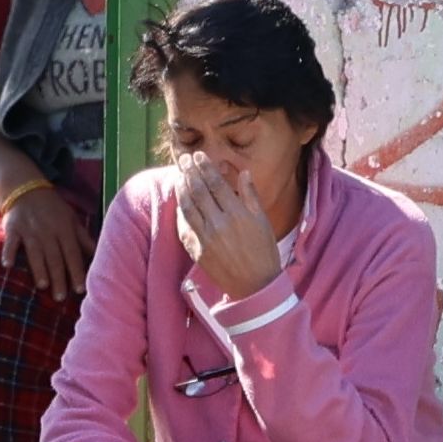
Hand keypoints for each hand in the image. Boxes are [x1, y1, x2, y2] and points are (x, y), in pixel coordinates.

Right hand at [0, 181, 93, 298]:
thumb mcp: (72, 220)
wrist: (26, 190)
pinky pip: (10, 242)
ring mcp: (29, 230)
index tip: (81, 289)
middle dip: (59, 277)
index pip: (73, 253)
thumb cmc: (53, 209)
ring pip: (35, 252)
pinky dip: (8, 252)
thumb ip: (84, 239)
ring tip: (42, 286)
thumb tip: (101, 255)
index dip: (77, 271)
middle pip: (54, 257)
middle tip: (60, 298)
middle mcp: (48, 231)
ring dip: (38, 269)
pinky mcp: (12, 228)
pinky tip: (8, 265)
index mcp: (64, 229)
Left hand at [167, 152, 281, 300]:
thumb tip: (243, 173)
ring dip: (181, 188)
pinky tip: (180, 201)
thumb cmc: (263, 251)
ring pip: (187, 207)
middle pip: (198, 191)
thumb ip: (251, 195)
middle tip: (183, 159)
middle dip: (189, 172)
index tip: (198, 155)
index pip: (216, 184)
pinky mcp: (197, 250)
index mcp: (238, 214)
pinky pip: (184, 226)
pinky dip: (181, 211)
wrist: (255, 286)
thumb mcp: (263, 221)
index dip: (205, 167)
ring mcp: (206, 238)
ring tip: (179, 175)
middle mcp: (220, 224)